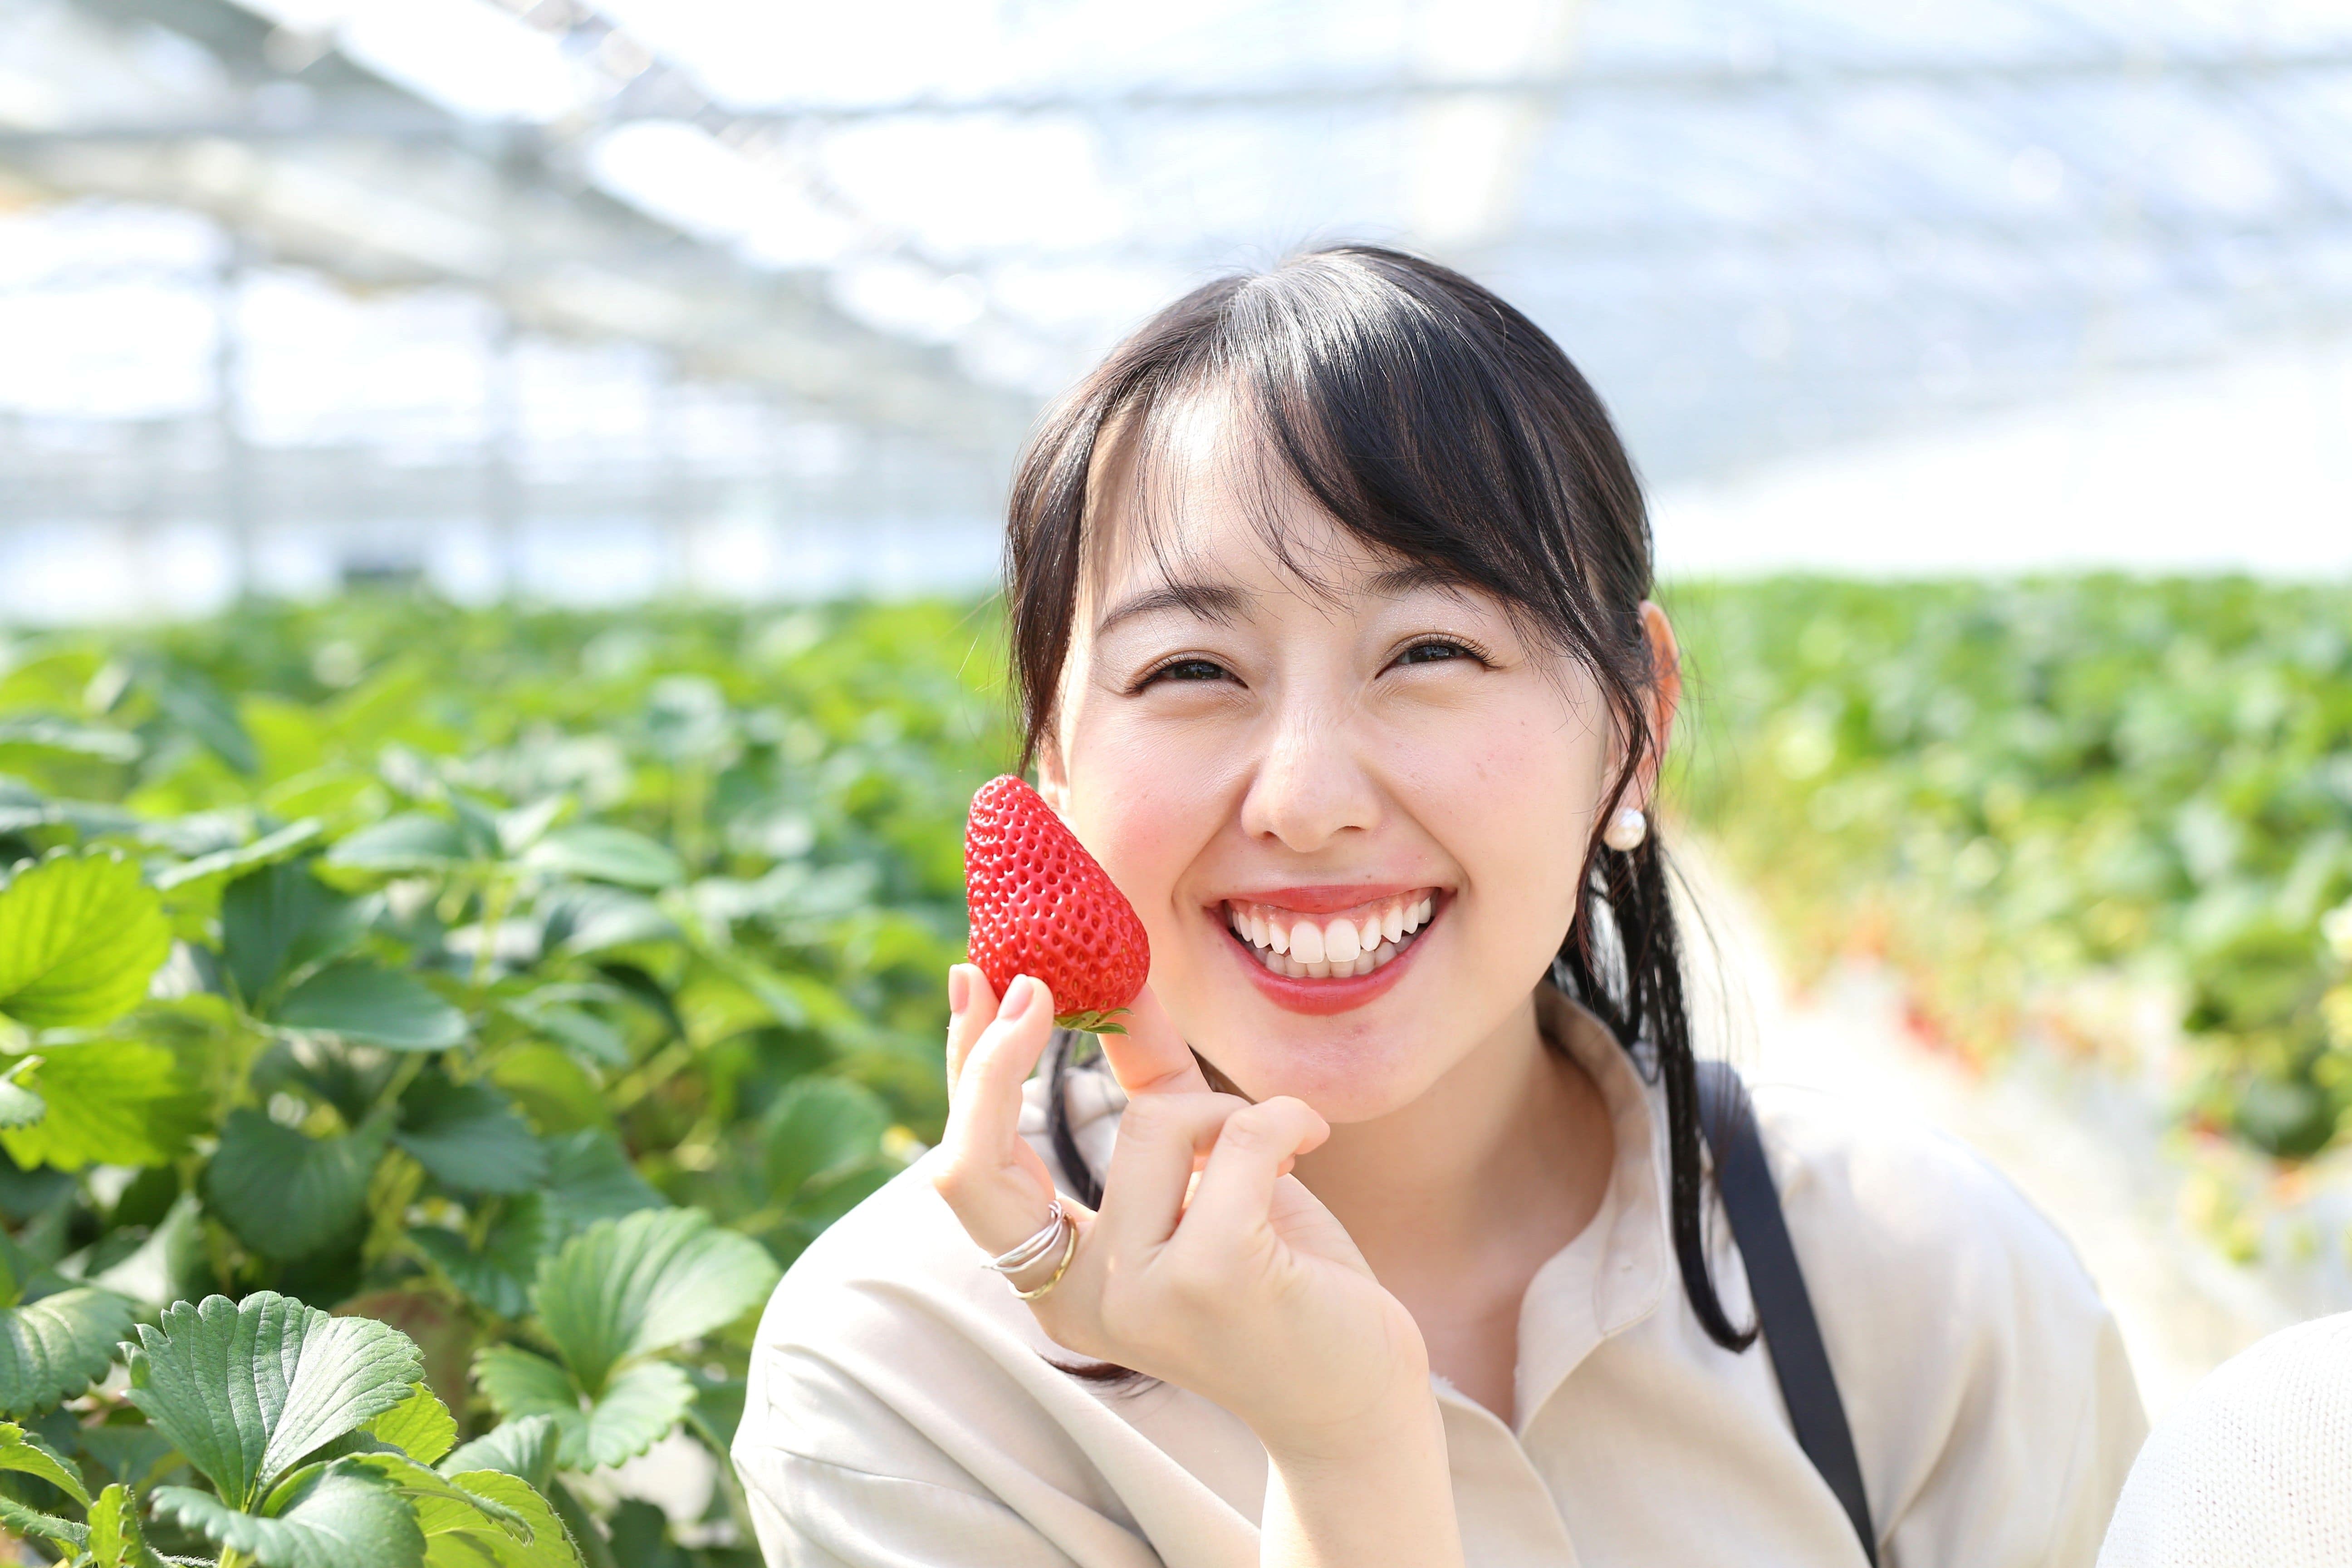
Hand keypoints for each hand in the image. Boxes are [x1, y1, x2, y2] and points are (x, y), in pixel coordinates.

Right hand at [932, 965, 1433, 1453]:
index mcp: (1059, 1285)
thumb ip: (1151, 1087)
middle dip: (992, 1056)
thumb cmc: (1278, 1282)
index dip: (963, 1071)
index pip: (968, 1173)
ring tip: (1275, 1156)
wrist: (1357, 1397)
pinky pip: (1242, 1132)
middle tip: (1038, 984)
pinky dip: (1288, 1118)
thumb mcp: (1199, 1178)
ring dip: (1232, 1112)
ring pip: (1159, 1120)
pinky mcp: (1213, 1276)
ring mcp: (1142, 1293)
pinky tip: (1310, 1146)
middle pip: (982, 1157)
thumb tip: (1120, 982)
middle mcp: (1081, 1300)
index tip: (977, 979)